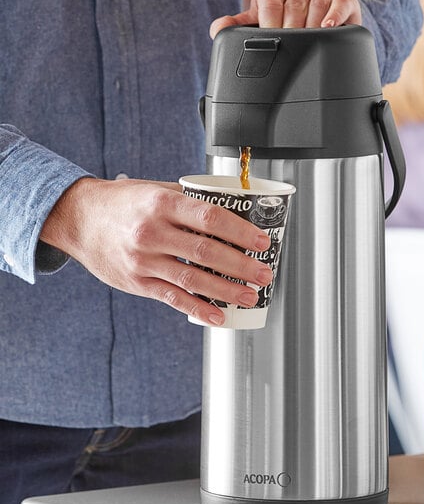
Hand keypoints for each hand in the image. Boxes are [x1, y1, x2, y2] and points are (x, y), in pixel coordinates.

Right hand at [40, 178, 273, 325]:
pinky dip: (198, 309)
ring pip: (193, 279)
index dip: (241, 232)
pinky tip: (218, 315)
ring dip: (227, 291)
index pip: (211, 218)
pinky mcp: (138, 282)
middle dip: (241, 266)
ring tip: (250, 296)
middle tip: (264, 273)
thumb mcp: (155, 189)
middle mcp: (153, 232)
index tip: (262, 242)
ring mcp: (144, 260)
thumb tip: (230, 207)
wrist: (79, 219)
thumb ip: (189, 199)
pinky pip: (172, 298)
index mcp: (162, 203)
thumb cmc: (122, 202)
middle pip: (207, 252)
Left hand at [210, 0, 360, 37]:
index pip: (271, 0)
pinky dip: (333, 18)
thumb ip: (239, 26)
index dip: (271, 26)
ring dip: (310, 29)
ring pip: (316, 5)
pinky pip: (340, 4)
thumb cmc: (287, 19)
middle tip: (289, 48)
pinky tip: (327, 29)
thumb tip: (217, 29)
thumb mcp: (261, 20)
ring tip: (306, 45)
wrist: (321, 19)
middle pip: (294, 5)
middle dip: (291, 32)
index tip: (273, 42)